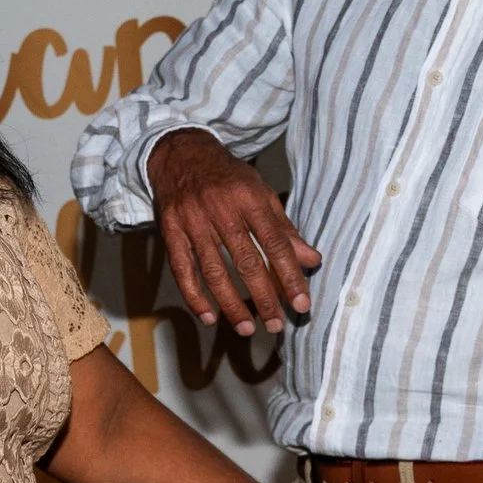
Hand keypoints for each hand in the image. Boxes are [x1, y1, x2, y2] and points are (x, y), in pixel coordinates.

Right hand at [147, 128, 322, 337]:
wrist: (180, 154)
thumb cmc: (227, 177)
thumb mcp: (260, 193)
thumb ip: (284, 228)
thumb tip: (311, 260)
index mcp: (249, 198)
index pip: (275, 244)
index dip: (290, 276)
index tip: (302, 303)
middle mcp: (221, 209)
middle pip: (245, 261)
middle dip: (263, 296)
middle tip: (277, 325)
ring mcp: (192, 221)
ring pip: (214, 270)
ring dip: (231, 304)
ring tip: (247, 329)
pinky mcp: (170, 231)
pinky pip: (182, 269)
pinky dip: (194, 296)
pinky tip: (208, 317)